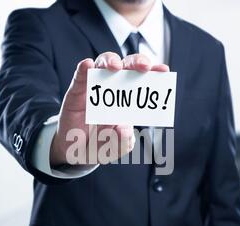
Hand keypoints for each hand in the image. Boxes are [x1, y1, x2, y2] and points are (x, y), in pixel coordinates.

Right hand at [50, 52, 169, 165]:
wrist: (75, 151)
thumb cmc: (101, 144)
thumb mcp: (115, 149)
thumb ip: (123, 141)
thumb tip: (125, 129)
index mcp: (130, 100)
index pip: (144, 80)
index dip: (154, 72)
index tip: (163, 70)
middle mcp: (114, 88)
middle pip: (127, 66)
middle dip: (136, 62)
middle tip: (142, 67)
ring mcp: (95, 87)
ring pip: (104, 64)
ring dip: (110, 61)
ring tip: (114, 67)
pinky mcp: (76, 90)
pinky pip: (80, 76)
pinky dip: (84, 69)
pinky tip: (87, 65)